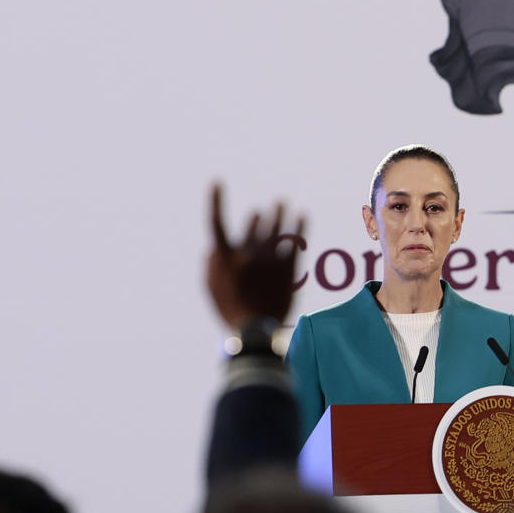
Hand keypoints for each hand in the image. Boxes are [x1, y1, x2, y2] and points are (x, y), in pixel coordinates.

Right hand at [207, 183, 305, 328]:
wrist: (255, 329)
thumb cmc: (229, 310)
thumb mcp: (211, 288)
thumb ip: (211, 265)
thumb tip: (213, 248)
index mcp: (225, 257)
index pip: (216, 222)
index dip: (215, 200)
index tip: (217, 182)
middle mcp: (246, 253)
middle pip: (254, 226)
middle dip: (259, 218)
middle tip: (266, 210)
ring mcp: (268, 259)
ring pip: (276, 228)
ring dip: (280, 213)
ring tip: (283, 203)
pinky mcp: (287, 267)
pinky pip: (295, 239)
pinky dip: (299, 225)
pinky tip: (302, 215)